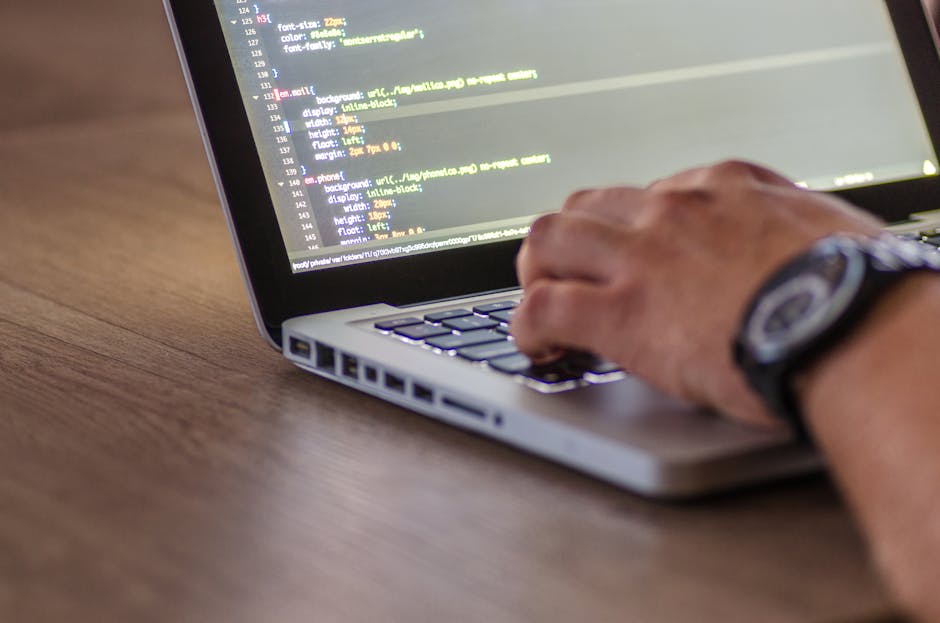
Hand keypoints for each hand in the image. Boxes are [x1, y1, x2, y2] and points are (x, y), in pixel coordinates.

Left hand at [511, 161, 882, 426]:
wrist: (851, 328)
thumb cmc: (857, 288)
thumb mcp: (829, 229)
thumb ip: (792, 228)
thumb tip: (792, 244)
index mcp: (723, 188)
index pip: (649, 195)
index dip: (630, 232)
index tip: (631, 260)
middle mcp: (672, 211)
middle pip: (586, 206)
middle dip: (568, 242)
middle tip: (569, 276)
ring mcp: (640, 258)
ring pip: (548, 241)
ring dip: (536, 273)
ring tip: (542, 306)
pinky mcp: (620, 313)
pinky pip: (542, 308)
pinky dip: (527, 327)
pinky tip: (539, 348)